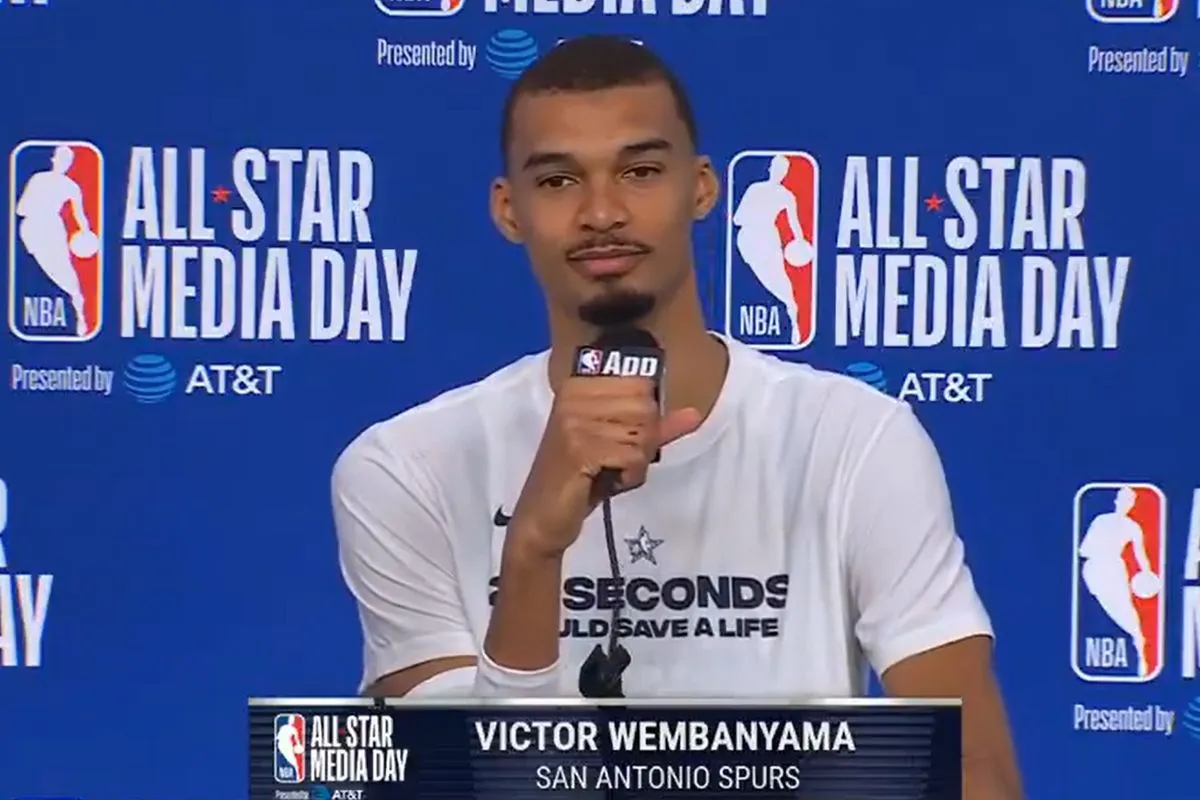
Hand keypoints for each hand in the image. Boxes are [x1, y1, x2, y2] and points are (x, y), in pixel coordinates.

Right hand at [509, 375, 700, 556]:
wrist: (541, 519)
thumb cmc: (580, 481)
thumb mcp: (619, 447)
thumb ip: (654, 427)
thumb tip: (693, 412)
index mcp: (580, 387)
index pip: (641, 383)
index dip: (646, 417)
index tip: (623, 437)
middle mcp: (574, 396)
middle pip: (645, 406)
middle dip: (643, 440)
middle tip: (617, 460)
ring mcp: (574, 421)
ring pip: (642, 432)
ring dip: (636, 461)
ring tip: (610, 471)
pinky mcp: (578, 448)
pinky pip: (632, 455)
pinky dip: (630, 476)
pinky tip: (609, 483)